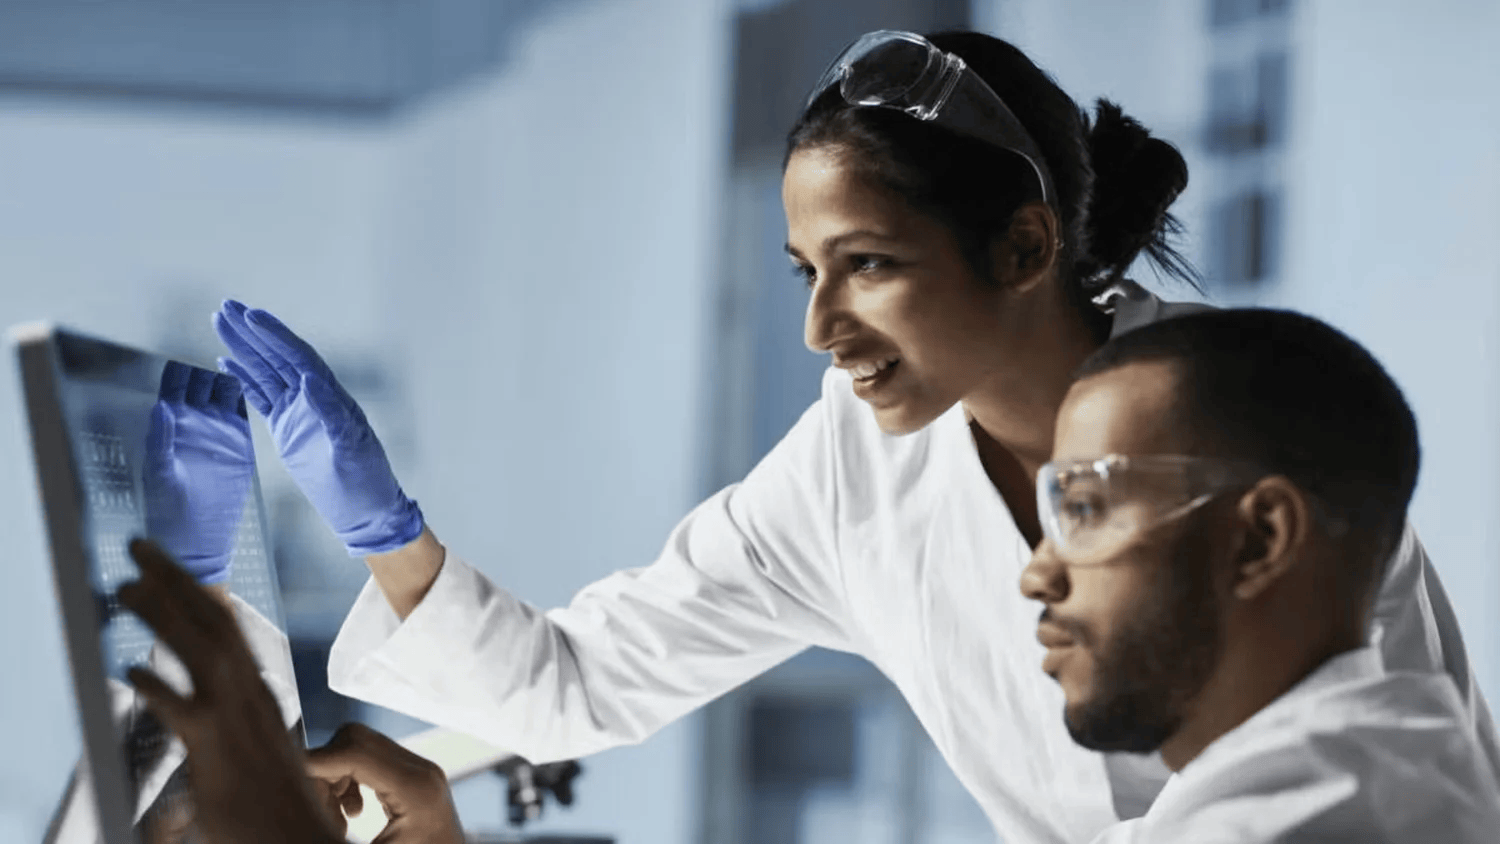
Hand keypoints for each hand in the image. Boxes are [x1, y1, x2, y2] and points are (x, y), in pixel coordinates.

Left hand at [117, 539, 340, 843]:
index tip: (172, 568)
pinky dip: (157, 688)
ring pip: (199, 650)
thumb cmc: (277, 805)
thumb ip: (234, 721)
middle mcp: (249, 696)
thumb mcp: (258, 748)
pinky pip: (181, 710)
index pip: (227, 627)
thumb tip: (204, 710)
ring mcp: (234, 720)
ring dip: (160, 613)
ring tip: (126, 589)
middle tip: (140, 548)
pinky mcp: (215, 750)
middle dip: (174, 581)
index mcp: (258, 693)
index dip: (197, 592)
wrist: (299, 838)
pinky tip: (131, 674)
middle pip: (212, 623)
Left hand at [142, 361, 254, 584]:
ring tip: (245, 348)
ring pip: (226, 391)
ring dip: (232, 371)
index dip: (180, 369)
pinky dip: (249, 393)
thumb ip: (161, 440)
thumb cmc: (169, 510)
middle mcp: (195, 424)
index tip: (189, 351)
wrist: (199, 537)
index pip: (174, 387)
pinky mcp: (240, 443)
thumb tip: (162, 407)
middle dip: (208, 361)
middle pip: (202, 382)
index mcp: (171, 427)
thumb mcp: (160, 474)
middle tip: (223, 339)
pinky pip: (244, 412)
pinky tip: (257, 378)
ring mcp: (218, 431)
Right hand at [212, 300, 422, 555]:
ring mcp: (299, 412)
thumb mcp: (351, 447)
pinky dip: (244, 378)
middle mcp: (314, 398)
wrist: (363, 510)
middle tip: (225, 307)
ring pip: (265, 372)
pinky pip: (262, 397)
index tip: (251, 315)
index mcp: (331, 396)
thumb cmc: (365, 479)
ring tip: (219, 323)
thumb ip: (331, 413)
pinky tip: (226, 361)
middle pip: (278, 357)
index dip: (275, 335)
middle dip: (252, 332)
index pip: (298, 357)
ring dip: (243, 348)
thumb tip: (309, 379)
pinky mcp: (287, 429)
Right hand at [305, 722, 464, 843]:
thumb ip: (330, 833)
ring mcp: (421, 770)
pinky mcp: (415, 776)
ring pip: (359, 747)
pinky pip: (371, 759)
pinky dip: (350, 781)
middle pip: (354, 741)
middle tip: (323, 813)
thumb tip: (298, 820)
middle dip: (324, 773)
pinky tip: (353, 813)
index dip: (314, 765)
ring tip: (339, 821)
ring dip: (336, 778)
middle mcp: (421, 770)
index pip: (354, 752)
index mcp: (415, 789)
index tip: (289, 784)